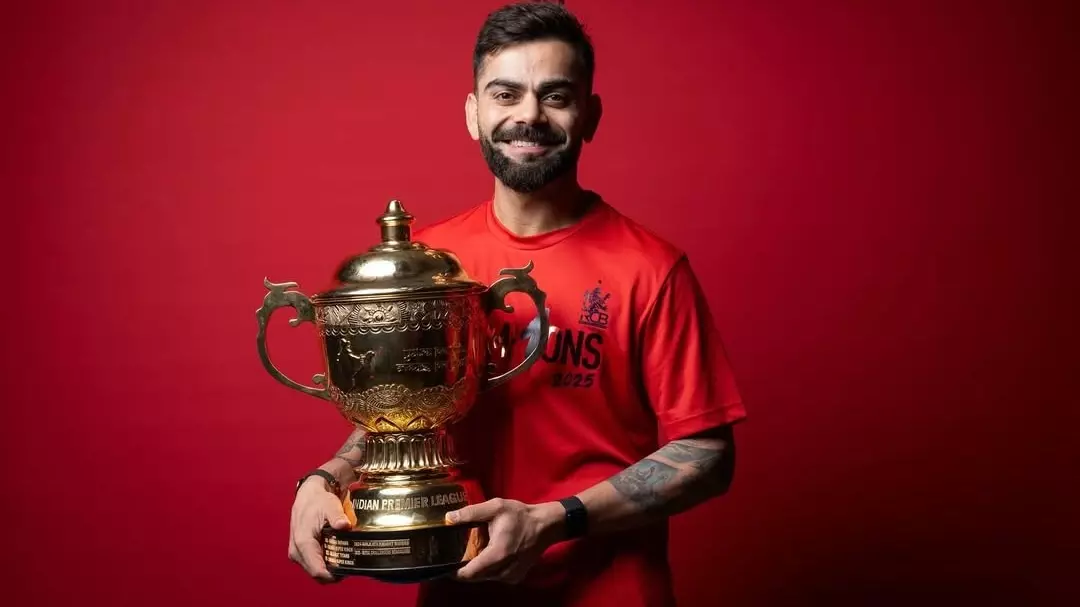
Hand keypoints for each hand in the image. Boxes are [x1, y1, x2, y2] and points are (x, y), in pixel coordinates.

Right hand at [288, 477, 351, 582]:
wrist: (308, 495)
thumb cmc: (318, 500)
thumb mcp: (330, 505)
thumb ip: (337, 516)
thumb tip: (345, 525)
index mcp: (303, 542)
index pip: (317, 570)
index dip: (333, 575)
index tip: (348, 570)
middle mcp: (297, 551)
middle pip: (317, 574)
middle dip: (333, 573)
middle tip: (350, 564)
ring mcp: (296, 553)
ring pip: (315, 570)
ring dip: (329, 568)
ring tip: (344, 559)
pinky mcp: (299, 552)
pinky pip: (312, 564)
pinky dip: (324, 563)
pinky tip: (335, 554)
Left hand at [447, 498, 562, 583]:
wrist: (545, 526)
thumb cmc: (520, 515)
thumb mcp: (495, 507)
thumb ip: (471, 513)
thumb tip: (448, 518)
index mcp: (498, 554)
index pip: (470, 573)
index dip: (455, 572)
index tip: (445, 565)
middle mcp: (504, 570)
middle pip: (476, 577)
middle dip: (465, 568)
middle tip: (457, 554)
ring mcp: (511, 576)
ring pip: (486, 578)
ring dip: (478, 568)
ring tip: (475, 552)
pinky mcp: (516, 577)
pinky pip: (495, 577)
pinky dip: (489, 569)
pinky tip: (490, 555)